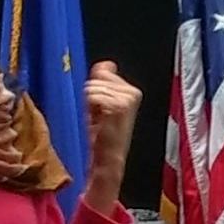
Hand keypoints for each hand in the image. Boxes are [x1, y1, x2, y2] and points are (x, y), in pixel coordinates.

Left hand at [81, 62, 140, 191]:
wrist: (108, 158)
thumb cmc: (104, 136)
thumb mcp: (101, 103)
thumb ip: (102, 81)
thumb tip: (104, 65)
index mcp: (131, 91)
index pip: (104, 71)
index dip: (96, 88)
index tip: (99, 107)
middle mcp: (132, 92)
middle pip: (98, 77)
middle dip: (93, 95)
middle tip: (99, 115)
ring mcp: (128, 98)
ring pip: (94, 87)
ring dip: (91, 104)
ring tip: (99, 120)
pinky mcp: (121, 104)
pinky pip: (94, 95)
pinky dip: (91, 108)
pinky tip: (99, 121)